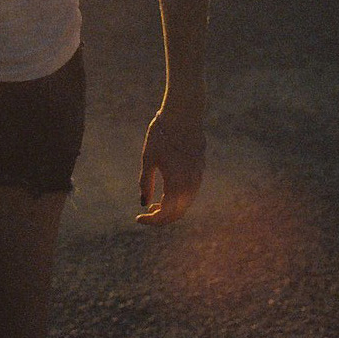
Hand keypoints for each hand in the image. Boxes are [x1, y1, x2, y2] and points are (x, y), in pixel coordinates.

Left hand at [136, 108, 204, 224]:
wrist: (183, 116)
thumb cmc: (161, 136)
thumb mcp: (148, 159)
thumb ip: (146, 183)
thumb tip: (143, 204)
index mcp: (176, 185)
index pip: (165, 214)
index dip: (151, 221)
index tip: (138, 218)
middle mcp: (190, 186)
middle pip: (177, 214)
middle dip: (161, 219)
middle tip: (145, 215)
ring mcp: (197, 179)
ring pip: (185, 205)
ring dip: (170, 210)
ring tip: (154, 206)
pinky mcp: (200, 171)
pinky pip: (190, 194)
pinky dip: (179, 200)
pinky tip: (167, 194)